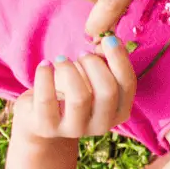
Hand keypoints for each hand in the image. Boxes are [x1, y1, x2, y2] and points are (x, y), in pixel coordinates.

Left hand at [13, 39, 136, 141]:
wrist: (42, 118)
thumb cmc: (72, 90)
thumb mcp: (92, 78)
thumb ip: (105, 61)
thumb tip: (108, 40)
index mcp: (119, 112)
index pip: (127, 84)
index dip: (119, 58)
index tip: (107, 38)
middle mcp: (102, 125)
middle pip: (107, 91)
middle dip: (94, 64)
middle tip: (81, 54)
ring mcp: (74, 129)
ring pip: (79, 97)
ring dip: (70, 69)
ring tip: (61, 59)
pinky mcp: (47, 127)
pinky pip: (47, 99)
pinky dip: (45, 75)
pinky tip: (45, 65)